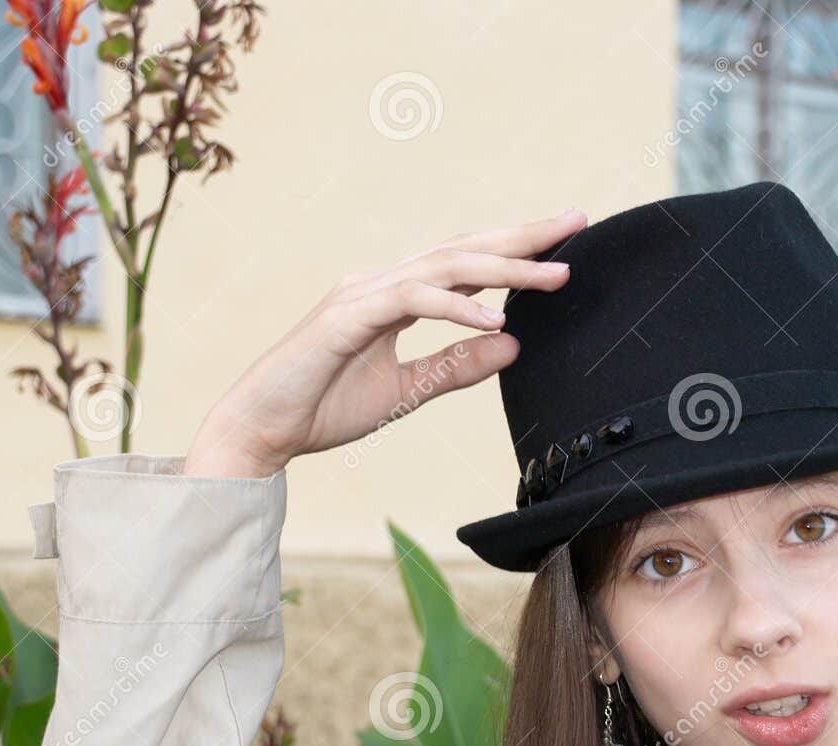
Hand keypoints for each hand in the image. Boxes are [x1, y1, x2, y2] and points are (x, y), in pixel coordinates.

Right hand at [183, 208, 585, 476]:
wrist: (261, 431)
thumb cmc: (322, 409)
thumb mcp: (406, 392)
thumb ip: (454, 367)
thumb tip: (512, 344)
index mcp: (394, 297)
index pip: (465, 264)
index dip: (514, 252)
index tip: (564, 245)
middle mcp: (380, 284)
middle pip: (463, 250)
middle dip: (522, 238)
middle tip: (576, 222)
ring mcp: (361, 295)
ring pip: (445, 267)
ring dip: (503, 270)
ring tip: (553, 275)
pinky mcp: (346, 318)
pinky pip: (411, 302)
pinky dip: (455, 306)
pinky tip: (492, 318)